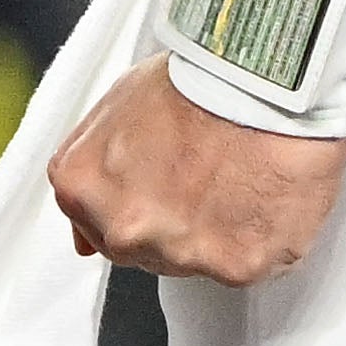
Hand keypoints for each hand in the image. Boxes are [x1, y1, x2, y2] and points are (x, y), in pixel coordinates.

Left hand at [48, 56, 345, 283]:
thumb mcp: (118, 104)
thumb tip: (82, 237)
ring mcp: (179, 254)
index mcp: (84, 189)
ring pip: (193, 261)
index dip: (134, 197)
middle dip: (168, 220)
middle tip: (201, 173)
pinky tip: (259, 196)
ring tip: (234, 176)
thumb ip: (91, 169)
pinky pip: (243, 266)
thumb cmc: (198, 79)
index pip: (93, 225)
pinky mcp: (235, 267)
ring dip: (212, 232)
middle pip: (141, 250)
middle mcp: (125, 230)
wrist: (263, 78)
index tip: (160, 179)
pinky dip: (254, 239)